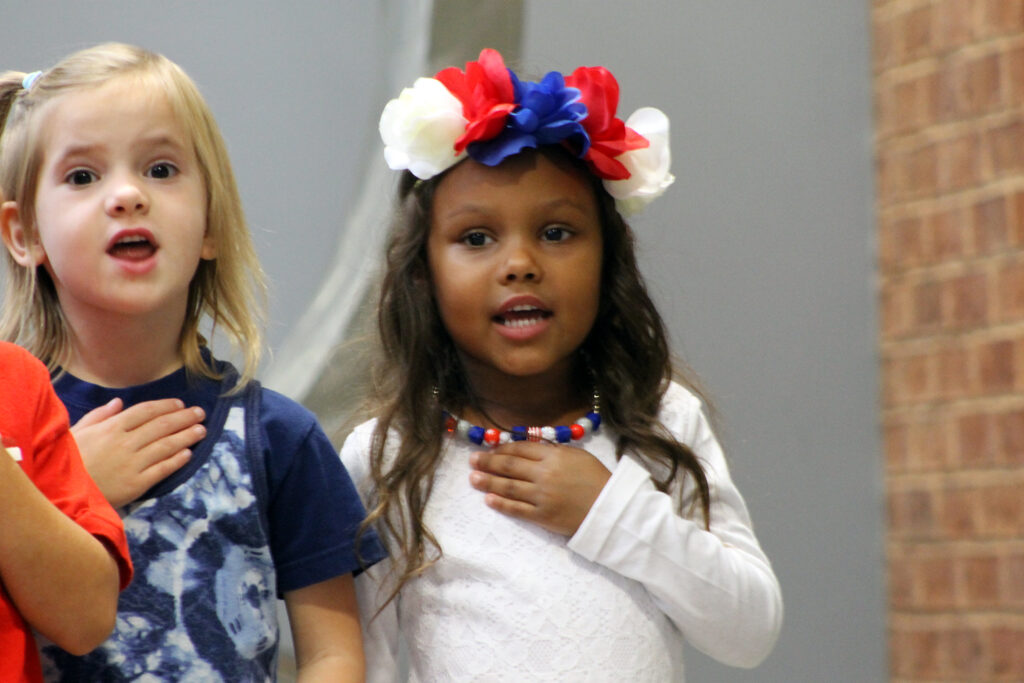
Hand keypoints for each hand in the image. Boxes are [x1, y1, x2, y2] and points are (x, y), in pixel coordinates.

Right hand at [72, 398, 205, 506]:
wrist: (60, 495)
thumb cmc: (66, 462)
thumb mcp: (77, 433)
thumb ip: (99, 416)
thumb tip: (119, 403)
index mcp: (111, 428)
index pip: (146, 412)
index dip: (166, 406)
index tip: (180, 404)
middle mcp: (125, 443)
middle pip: (161, 426)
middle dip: (184, 418)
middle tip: (201, 413)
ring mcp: (132, 464)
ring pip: (166, 446)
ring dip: (187, 436)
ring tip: (202, 430)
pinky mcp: (136, 485)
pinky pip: (162, 469)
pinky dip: (177, 460)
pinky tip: (189, 454)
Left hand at [468, 442, 610, 535]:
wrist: (609, 509)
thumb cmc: (596, 479)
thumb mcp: (577, 456)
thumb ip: (552, 450)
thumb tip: (529, 445)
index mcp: (554, 456)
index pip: (521, 449)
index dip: (502, 448)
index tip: (489, 449)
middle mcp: (544, 474)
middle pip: (509, 466)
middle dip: (488, 462)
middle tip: (472, 460)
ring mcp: (542, 496)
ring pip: (508, 487)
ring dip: (488, 482)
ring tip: (473, 478)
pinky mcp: (542, 516)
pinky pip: (517, 509)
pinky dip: (500, 504)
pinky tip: (488, 499)